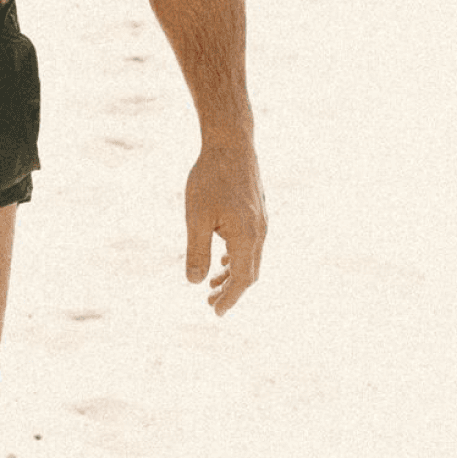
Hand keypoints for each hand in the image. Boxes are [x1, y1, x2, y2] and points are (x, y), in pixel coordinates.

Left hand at [185, 138, 264, 315]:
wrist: (231, 143)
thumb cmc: (210, 178)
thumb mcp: (196, 217)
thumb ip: (197, 251)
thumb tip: (195, 282)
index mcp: (247, 237)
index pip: (241, 280)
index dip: (229, 299)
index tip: (215, 313)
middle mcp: (260, 233)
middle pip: (249, 273)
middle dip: (231, 291)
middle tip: (210, 304)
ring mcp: (261, 222)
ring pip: (251, 259)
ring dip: (233, 275)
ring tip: (212, 285)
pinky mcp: (258, 213)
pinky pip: (251, 244)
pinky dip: (237, 258)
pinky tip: (222, 259)